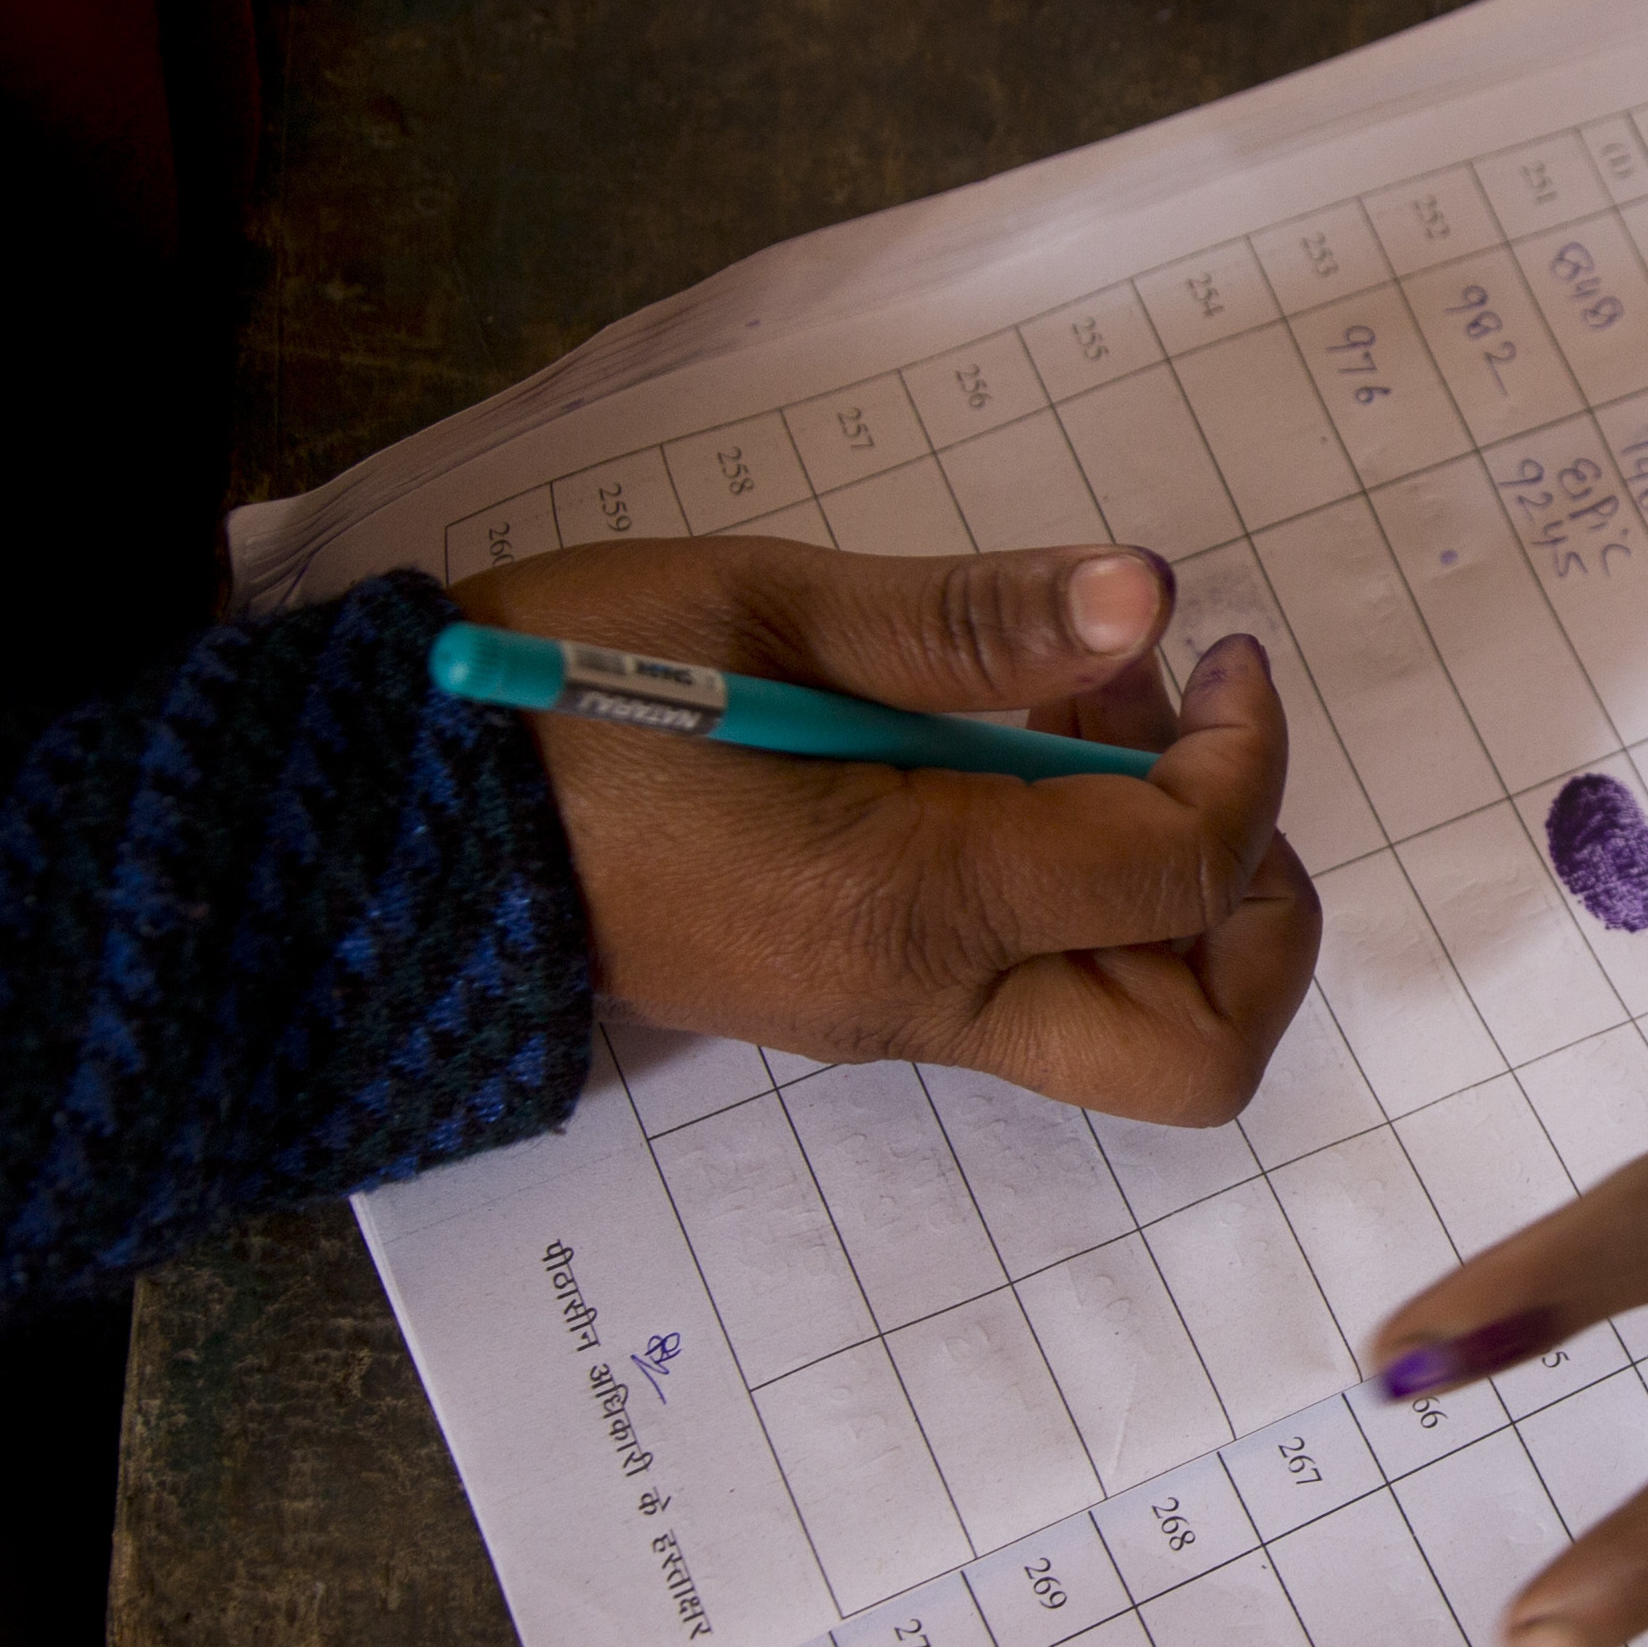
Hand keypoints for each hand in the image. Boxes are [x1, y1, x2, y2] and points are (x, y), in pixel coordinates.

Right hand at [455, 534, 1316, 1125]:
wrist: (391, 830)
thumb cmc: (559, 698)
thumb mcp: (761, 611)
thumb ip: (966, 618)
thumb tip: (1145, 598)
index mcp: (905, 905)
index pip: (1181, 873)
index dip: (1245, 756)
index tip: (1212, 653)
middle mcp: (921, 998)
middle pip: (1197, 1048)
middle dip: (1256, 908)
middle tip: (1194, 752)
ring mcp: (895, 1016)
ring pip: (1132, 1032)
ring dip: (1171, 888)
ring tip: (1077, 717)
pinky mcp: (866, 996)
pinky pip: (1040, 980)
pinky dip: (1086, 884)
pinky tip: (1008, 750)